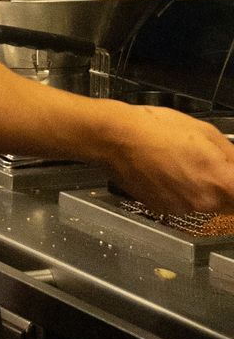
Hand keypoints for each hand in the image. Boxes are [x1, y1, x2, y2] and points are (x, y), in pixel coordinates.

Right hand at [101, 105, 233, 216]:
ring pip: (205, 204)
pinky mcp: (162, 209)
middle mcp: (204, 201)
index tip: (230, 175)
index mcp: (220, 181)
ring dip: (201, 189)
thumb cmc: (156, 129)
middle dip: (224, 187)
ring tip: (182, 164)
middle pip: (229, 204)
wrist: (117, 138)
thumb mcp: (205, 131)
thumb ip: (231, 155)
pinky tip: (167, 171)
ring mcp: (182, 208)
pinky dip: (180, 192)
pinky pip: (182, 204)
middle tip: (208, 166)